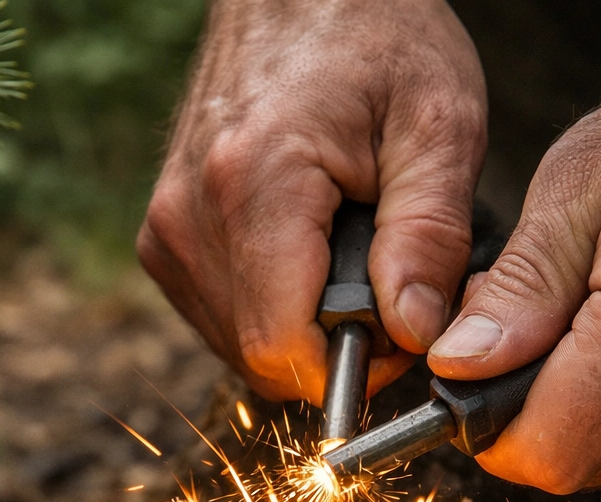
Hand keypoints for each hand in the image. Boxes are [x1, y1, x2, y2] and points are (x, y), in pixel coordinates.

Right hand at [137, 0, 485, 404]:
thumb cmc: (374, 38)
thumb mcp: (438, 124)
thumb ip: (429, 236)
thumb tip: (413, 334)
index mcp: (252, 186)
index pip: (282, 345)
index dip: (348, 365)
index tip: (397, 333)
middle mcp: (188, 219)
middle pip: (260, 355)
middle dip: (330, 349)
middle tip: (384, 288)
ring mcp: (167, 233)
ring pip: (239, 345)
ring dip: (301, 331)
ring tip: (344, 260)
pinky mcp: (163, 240)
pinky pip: (220, 319)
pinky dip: (271, 310)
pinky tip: (303, 258)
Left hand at [428, 58, 600, 492]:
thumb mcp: (578, 185)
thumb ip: (518, 287)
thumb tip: (458, 365)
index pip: (544, 451)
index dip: (488, 428)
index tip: (473, 375)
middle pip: (572, 462)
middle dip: (524, 410)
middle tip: (530, 327)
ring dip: (570, 407)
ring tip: (581, 319)